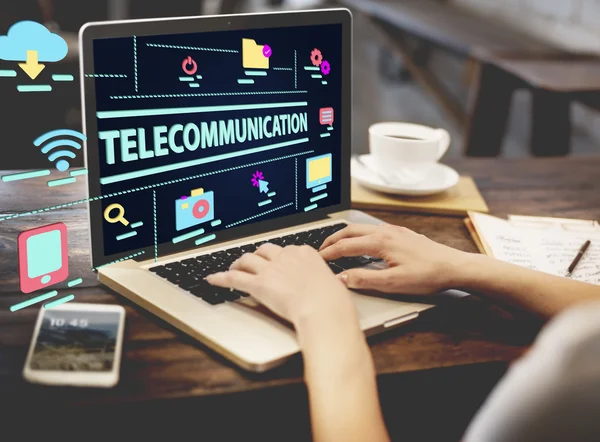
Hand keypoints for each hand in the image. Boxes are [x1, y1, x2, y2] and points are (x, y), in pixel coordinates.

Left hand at [206, 243, 355, 325]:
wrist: (323, 307)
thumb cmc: (331, 300)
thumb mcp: (331, 283)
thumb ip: (321, 280)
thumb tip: (325, 286)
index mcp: (304, 253)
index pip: (287, 249)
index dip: (279, 256)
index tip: (277, 261)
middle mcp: (286, 257)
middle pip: (265, 250)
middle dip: (258, 255)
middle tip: (253, 262)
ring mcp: (271, 269)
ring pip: (248, 260)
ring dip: (239, 263)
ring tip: (234, 267)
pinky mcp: (259, 284)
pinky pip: (234, 278)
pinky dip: (221, 278)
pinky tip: (213, 279)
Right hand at [319, 224, 473, 293]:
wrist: (454, 267)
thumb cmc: (427, 275)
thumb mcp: (393, 283)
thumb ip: (364, 279)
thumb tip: (341, 278)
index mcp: (380, 242)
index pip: (346, 246)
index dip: (329, 253)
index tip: (317, 259)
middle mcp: (385, 232)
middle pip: (350, 231)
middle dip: (332, 239)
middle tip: (320, 249)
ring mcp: (395, 230)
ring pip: (362, 228)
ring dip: (346, 236)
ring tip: (337, 245)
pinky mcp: (402, 233)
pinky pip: (374, 230)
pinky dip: (360, 235)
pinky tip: (363, 244)